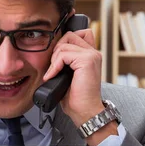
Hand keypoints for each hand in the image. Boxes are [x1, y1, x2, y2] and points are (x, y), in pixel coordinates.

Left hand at [42, 29, 116, 143]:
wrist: (85, 111)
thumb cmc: (77, 98)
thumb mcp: (68, 75)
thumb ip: (65, 61)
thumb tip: (50, 53)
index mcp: (91, 55)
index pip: (78, 33)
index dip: (64, 41)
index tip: (56, 58)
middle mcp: (94, 53)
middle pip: (69, 35)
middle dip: (57, 49)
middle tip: (54, 67)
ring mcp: (92, 55)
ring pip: (64, 44)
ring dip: (54, 59)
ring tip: (53, 73)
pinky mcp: (87, 60)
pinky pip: (63, 55)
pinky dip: (54, 65)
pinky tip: (53, 76)